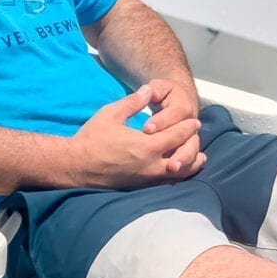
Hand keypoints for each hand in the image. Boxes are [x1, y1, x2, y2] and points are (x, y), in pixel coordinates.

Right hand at [66, 86, 204, 189]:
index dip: (187, 127)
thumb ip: (133, 102)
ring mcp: (146, 178)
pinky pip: (166, 182)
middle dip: (192, 143)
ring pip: (178, 174)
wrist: (77, 165)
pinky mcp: (140, 186)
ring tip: (199, 158)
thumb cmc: (92, 138)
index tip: (195, 120)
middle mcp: (152, 165)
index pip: (176, 136)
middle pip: (183, 156)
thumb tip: (148, 91)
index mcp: (147, 146)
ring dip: (191, 164)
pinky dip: (178, 176)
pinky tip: (178, 170)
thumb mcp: (111, 113)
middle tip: (197, 134)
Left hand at [140, 79, 203, 174]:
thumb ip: (152, 90)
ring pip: (191, 152)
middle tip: (164, 158)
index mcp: (182, 107)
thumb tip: (145, 91)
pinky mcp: (187, 148)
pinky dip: (183, 168)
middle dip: (178, 150)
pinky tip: (171, 175)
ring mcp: (190, 139)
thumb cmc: (166, 93)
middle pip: (188, 140)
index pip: (172, 116)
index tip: (146, 129)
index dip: (160, 122)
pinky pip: (188, 161)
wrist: (181, 98)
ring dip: (183, 160)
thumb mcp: (159, 86)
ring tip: (171, 168)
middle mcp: (190, 125)